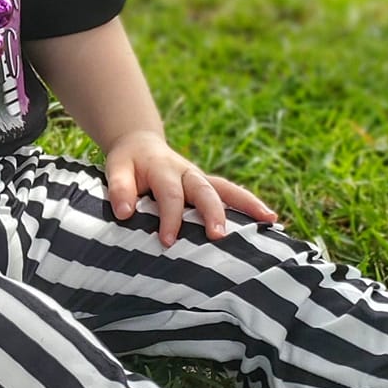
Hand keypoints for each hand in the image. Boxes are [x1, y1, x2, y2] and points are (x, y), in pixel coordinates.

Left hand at [104, 129, 279, 246]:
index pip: (170, 193)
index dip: (170, 217)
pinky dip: (252, 206)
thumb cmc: (128, 163)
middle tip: (218, 235)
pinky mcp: (210, 187)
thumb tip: (124, 212)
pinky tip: (271, 221)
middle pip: (204, 190)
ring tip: (268, 220)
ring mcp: (201, 179)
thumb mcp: (116, 169)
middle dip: (213, 212)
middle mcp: (187, 172)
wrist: (140, 145)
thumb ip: (119, 188)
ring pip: (228, 189)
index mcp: (164, 168)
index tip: (168, 242)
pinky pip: (233, 194)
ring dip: (247, 204)